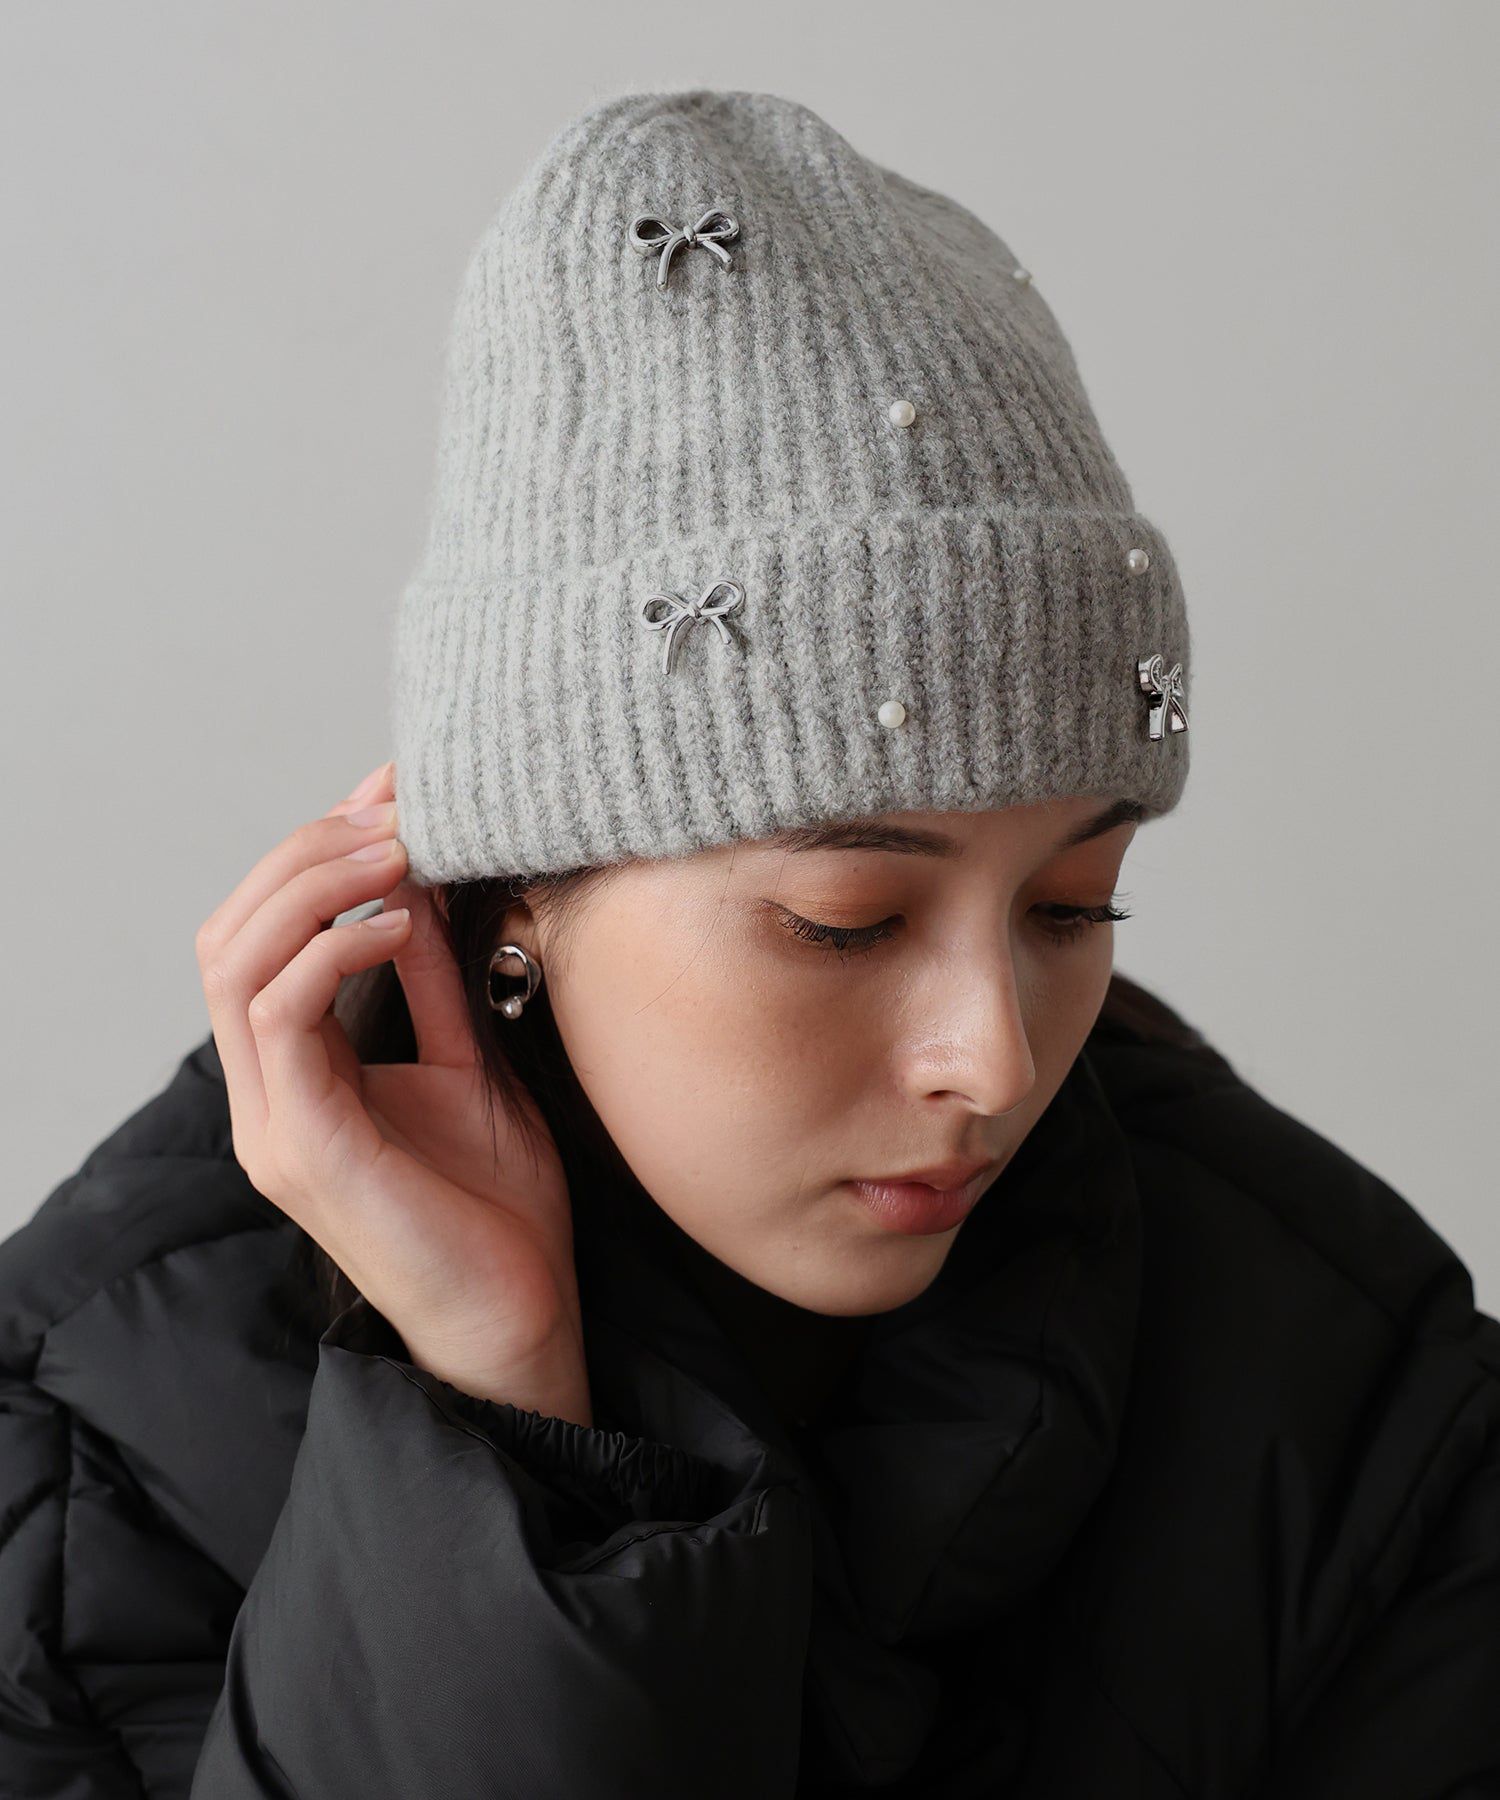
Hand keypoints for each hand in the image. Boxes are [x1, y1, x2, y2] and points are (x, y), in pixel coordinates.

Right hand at [194, 759, 590, 1423]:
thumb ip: (435, 983)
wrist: (522, 1323)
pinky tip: (401, 922)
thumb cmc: (499, 1209)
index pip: (262, 935)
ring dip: (313, 886)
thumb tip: (427, 885)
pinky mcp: (304, 1149)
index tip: (394, 795)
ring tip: (396, 849)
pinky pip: (280, 1020)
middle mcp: (267, 1094)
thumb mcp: (468, 1063)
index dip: (317, 853)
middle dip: (306, 852)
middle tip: (392, 809)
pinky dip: (330, 952)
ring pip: (234, 962)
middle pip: (229, 931)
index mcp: (296, 1074)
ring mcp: (274, 1124)